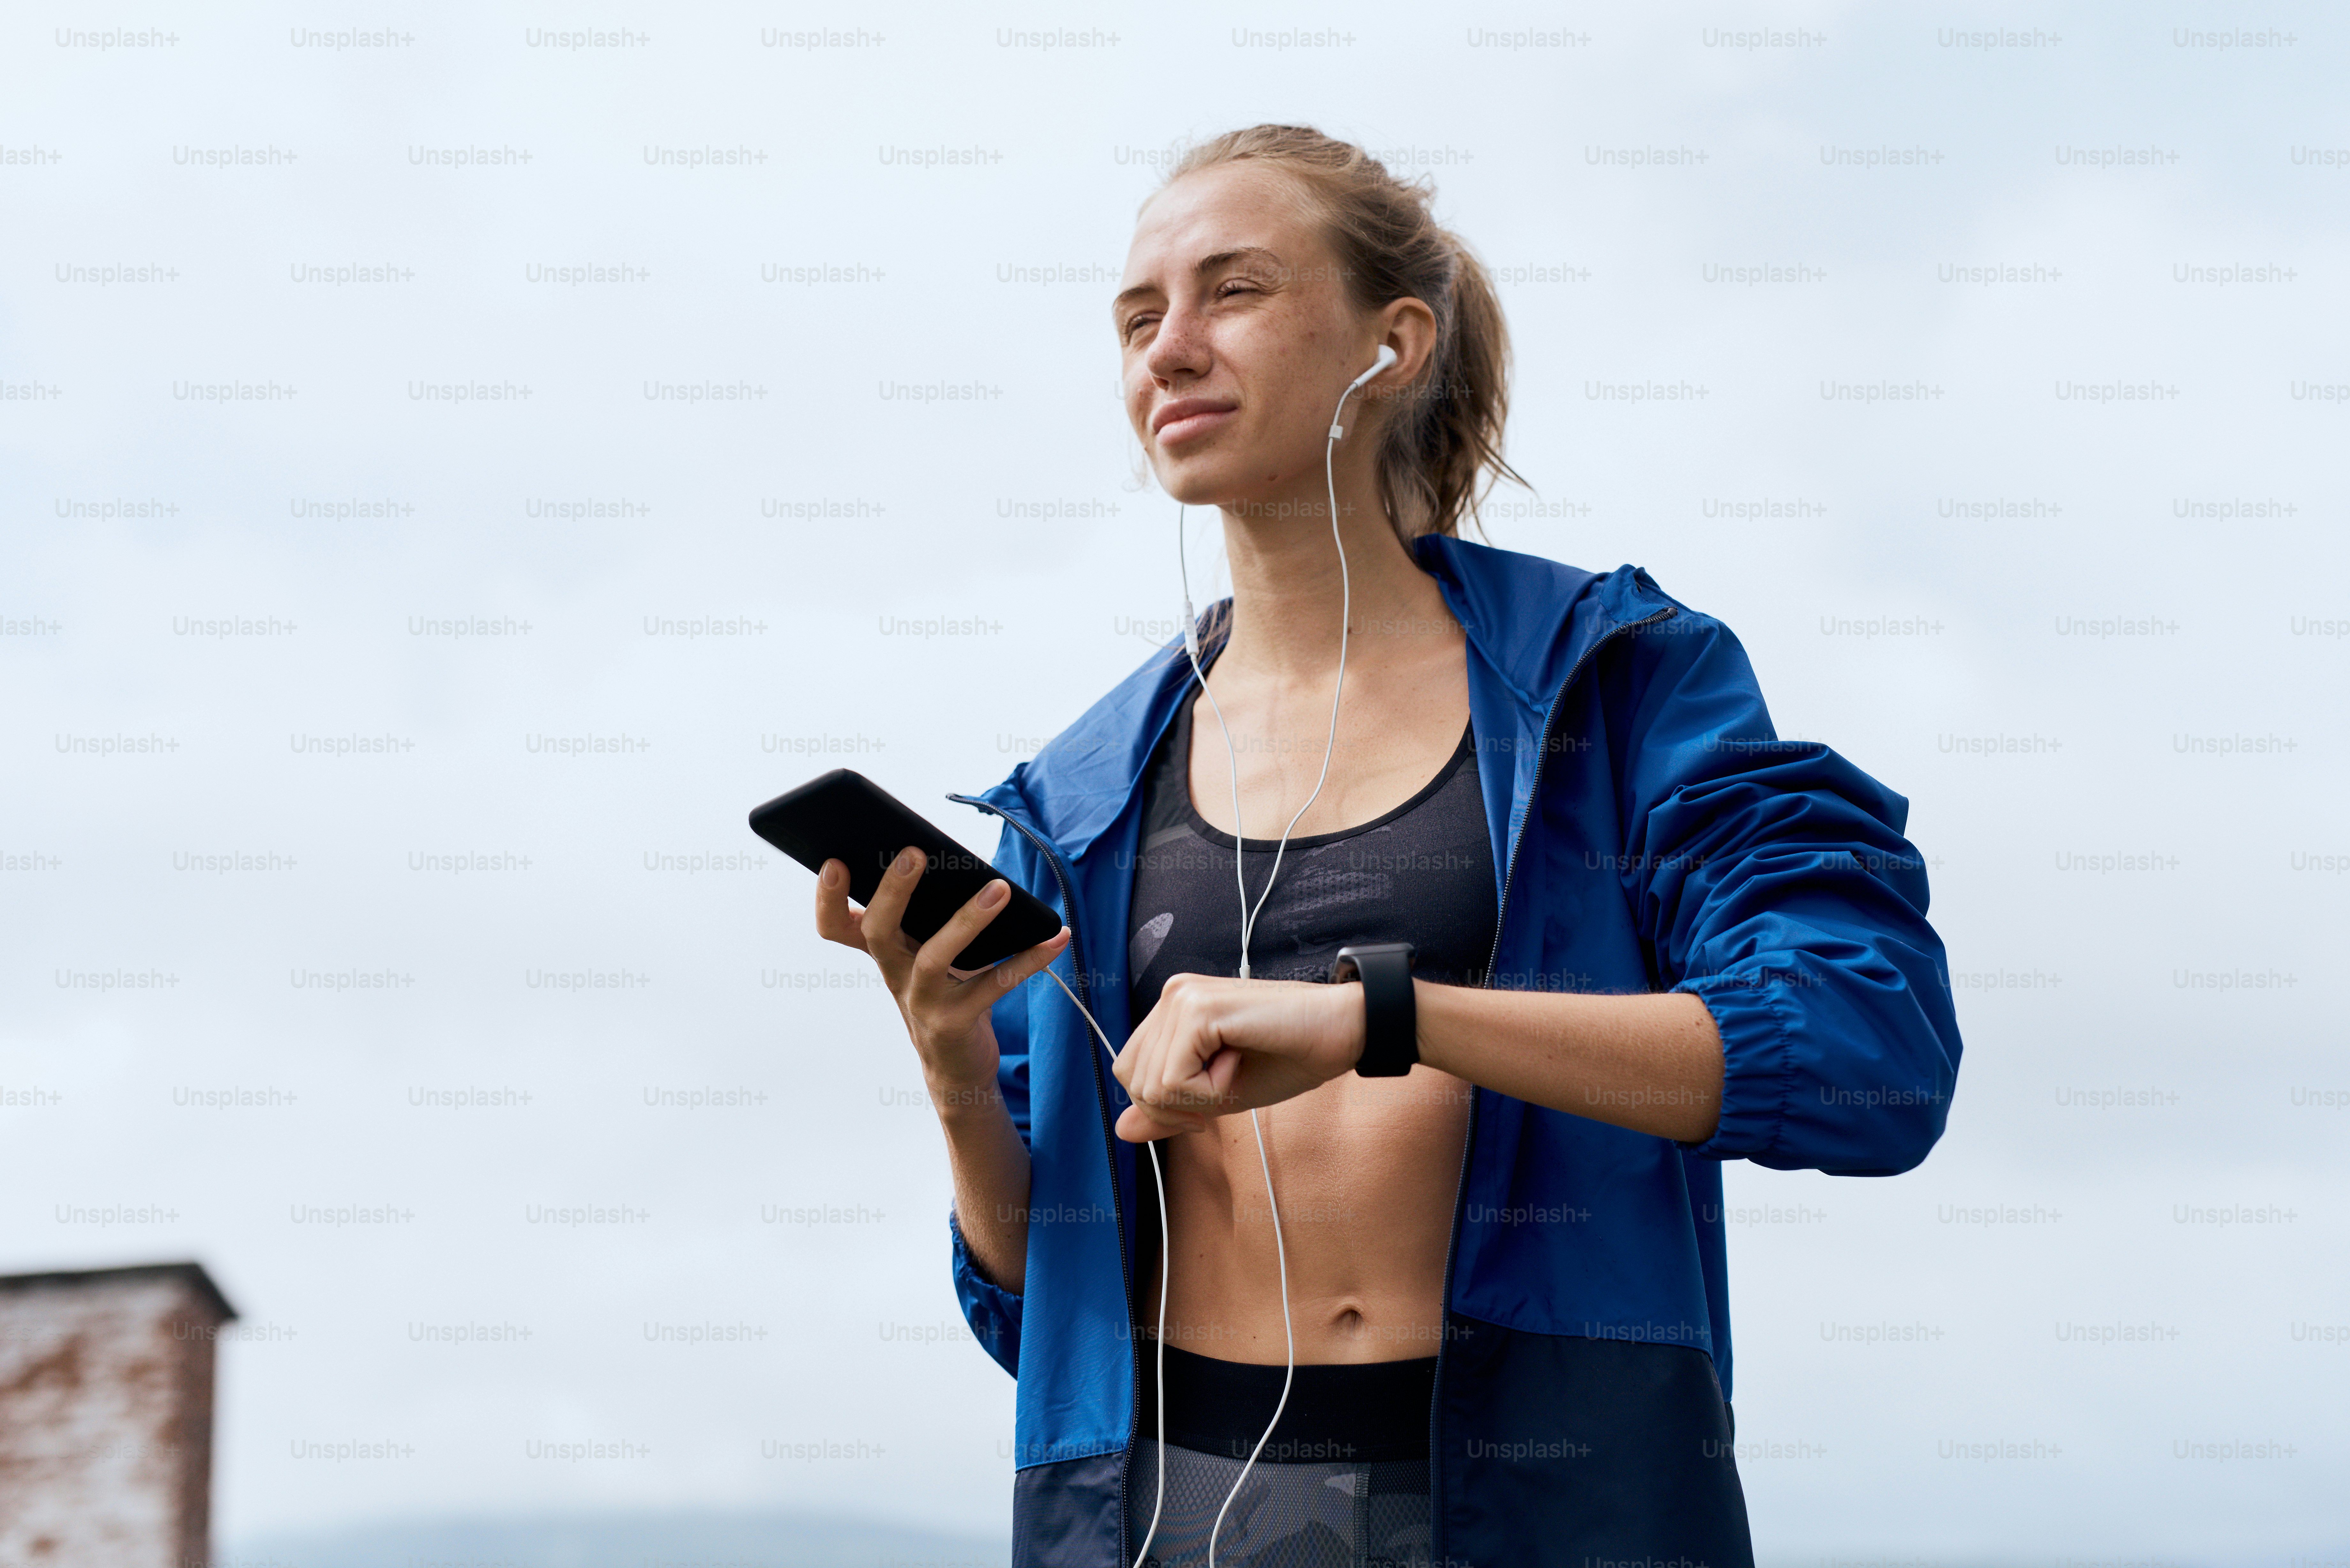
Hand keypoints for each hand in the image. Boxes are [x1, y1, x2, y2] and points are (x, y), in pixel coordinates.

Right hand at [813, 845, 1069, 1101]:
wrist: (955, 1067)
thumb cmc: (944, 994)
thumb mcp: (925, 956)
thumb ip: (930, 918)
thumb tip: (965, 862)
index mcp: (884, 953)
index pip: (837, 927)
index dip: (828, 899)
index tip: (835, 863)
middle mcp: (895, 975)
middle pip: (878, 931)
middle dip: (892, 891)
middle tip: (914, 854)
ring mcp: (922, 1002)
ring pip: (935, 957)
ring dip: (969, 919)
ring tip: (1000, 889)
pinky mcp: (956, 1022)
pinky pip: (995, 985)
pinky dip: (1029, 959)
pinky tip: (1056, 937)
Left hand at [1110, 973, 1365, 1141]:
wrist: (1341, 1033)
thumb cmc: (1287, 1058)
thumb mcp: (1217, 1095)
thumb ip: (1167, 1109)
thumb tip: (1120, 1130)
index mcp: (1172, 1008)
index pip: (1130, 1071)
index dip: (1166, 1103)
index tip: (1212, 1097)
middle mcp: (1171, 995)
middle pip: (1131, 1078)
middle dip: (1178, 1104)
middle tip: (1227, 1082)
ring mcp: (1182, 997)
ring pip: (1150, 1084)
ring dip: (1199, 1095)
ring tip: (1238, 1065)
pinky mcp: (1197, 1009)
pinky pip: (1173, 1080)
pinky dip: (1210, 1089)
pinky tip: (1241, 1060)